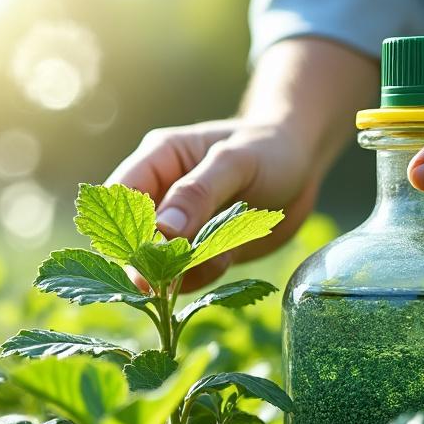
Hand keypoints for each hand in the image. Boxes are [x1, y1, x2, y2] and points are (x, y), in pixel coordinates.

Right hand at [106, 118, 320, 289]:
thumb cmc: (269, 148)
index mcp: (157, 160)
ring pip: (159, 263)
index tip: (142, 253)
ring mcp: (180, 227)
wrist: (303, 164)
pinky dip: (205, 276)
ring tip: (217, 256)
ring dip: (181, 271)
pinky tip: (229, 259)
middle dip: (148, 260)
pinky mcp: (201, 250)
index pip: (120, 195)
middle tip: (172, 275)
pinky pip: (189, 276)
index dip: (122, 226)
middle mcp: (161, 195)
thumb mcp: (236, 162)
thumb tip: (162, 231)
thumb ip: (198, 193)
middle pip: (132, 237)